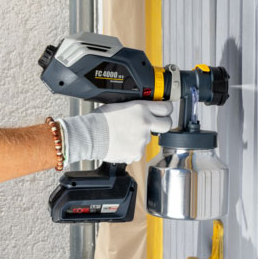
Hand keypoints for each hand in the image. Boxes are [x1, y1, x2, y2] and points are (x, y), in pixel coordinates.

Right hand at [59, 100, 173, 163]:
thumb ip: (136, 109)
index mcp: (141, 109)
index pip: (166, 107)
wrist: (90, 135)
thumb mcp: (121, 105)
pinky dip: (131, 149)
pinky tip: (120, 144)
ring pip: (147, 139)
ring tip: (123, 135)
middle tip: (156, 124)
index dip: (167, 109)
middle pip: (167, 124)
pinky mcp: (137, 153)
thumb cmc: (100, 120)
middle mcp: (145, 123)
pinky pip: (138, 151)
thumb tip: (143, 111)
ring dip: (139, 138)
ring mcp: (142, 140)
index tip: (165, 111)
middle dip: (163, 124)